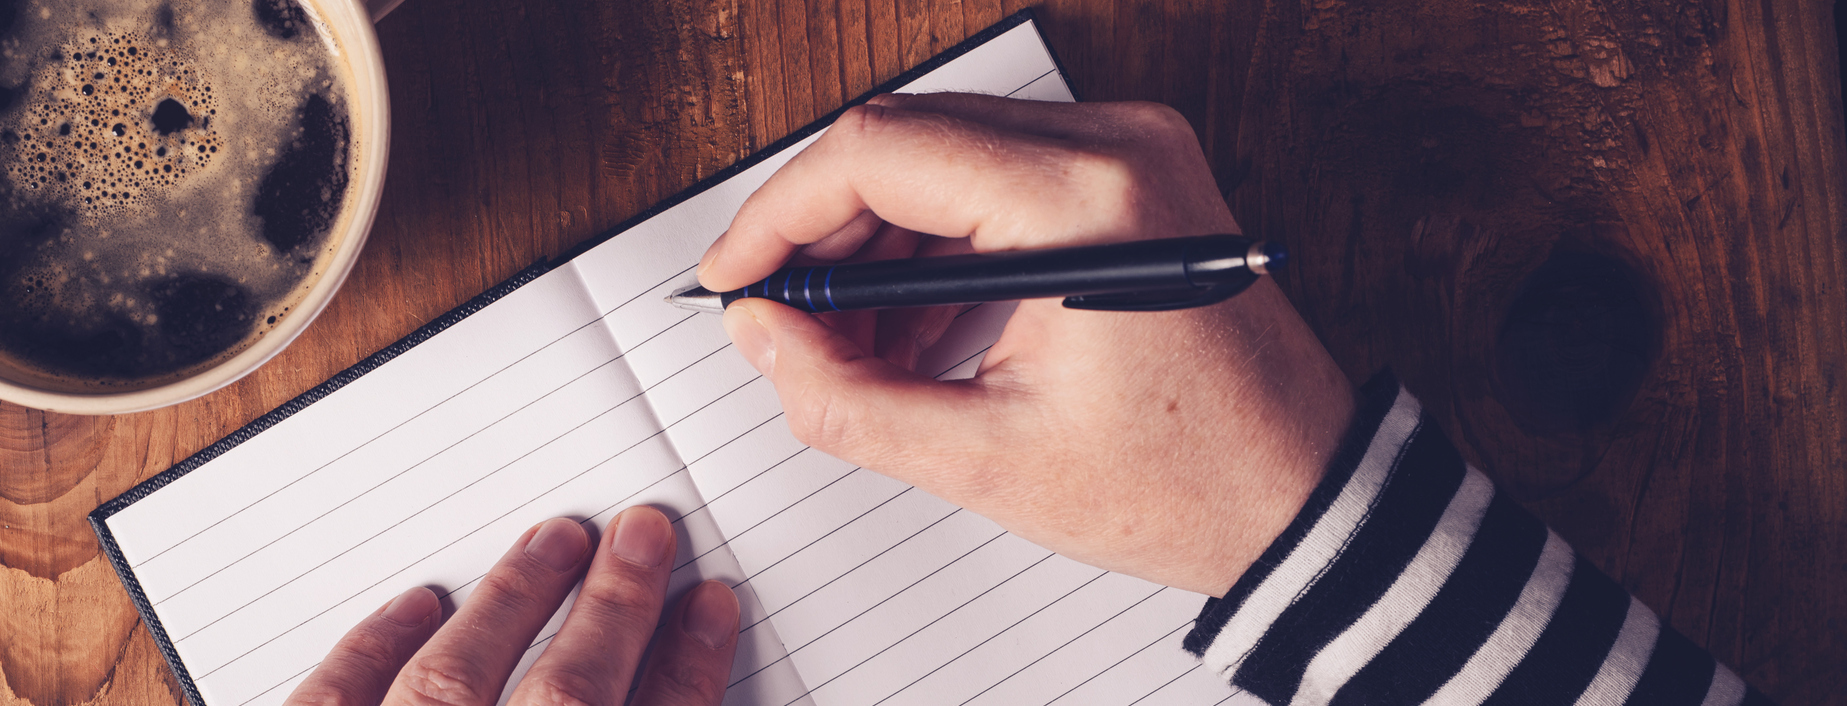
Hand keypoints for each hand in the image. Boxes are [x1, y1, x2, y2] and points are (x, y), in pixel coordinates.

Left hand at [285, 506, 739, 704]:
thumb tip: (660, 677)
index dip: (689, 668)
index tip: (712, 608)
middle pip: (566, 697)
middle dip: (613, 607)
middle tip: (643, 535)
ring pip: (453, 680)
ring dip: (512, 600)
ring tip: (554, 542)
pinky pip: (334, 701)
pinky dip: (375, 648)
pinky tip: (416, 605)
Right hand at [699, 93, 1355, 596]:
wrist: (1305, 495)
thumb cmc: (1189, 483)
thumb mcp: (986, 461)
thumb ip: (845, 397)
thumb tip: (764, 334)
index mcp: (1082, 204)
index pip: (876, 153)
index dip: (779, 214)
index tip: (736, 274)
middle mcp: (1115, 147)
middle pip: (905, 139)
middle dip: (825, 231)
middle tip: (783, 319)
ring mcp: (1133, 151)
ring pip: (945, 152)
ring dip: (879, 239)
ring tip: (851, 346)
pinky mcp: (1137, 173)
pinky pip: (999, 174)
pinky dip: (938, 240)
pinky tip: (915, 330)